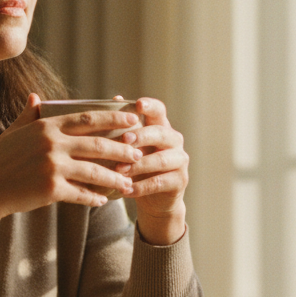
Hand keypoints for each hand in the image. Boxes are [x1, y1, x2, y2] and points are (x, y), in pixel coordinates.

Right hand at [0, 94, 143, 251]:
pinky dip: (94, 197)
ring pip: (95, 171)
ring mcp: (51, 166)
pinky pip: (81, 193)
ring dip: (115, 178)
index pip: (87, 118)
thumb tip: (36, 97)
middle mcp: (51, 143)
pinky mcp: (50, 189)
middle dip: (122, 149)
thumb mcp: (13, 133)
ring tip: (129, 182)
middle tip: (139, 153)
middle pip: (98, 144)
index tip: (133, 120)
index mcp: (45, 126)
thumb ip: (28, 115)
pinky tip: (103, 200)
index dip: (113, 118)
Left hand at [115, 97, 187, 244]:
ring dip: (138, 165)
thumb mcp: (132, 146)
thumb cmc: (139, 166)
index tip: (138, 104)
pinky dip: (141, 187)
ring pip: (160, 160)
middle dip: (141, 136)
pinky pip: (159, 182)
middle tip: (123, 140)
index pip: (159, 111)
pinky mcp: (180, 181)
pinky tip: (126, 189)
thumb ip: (125, 125)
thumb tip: (116, 98)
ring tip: (119, 171)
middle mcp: (174, 141)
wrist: (155, 199)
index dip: (150, 106)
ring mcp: (180, 161)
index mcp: (161, 127)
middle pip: (160, 133)